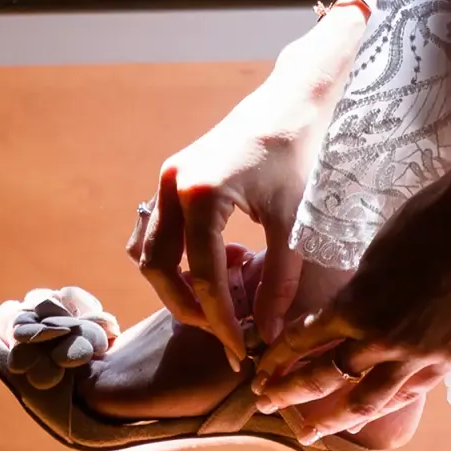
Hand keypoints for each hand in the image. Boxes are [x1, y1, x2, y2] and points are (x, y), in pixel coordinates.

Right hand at [128, 20, 360, 362]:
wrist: (295, 99)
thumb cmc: (300, 154)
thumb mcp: (295, 222)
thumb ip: (279, 281)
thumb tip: (267, 334)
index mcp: (202, 194)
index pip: (201, 276)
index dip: (220, 320)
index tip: (241, 351)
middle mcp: (173, 184)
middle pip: (160, 269)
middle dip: (190, 309)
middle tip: (226, 334)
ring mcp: (167, 179)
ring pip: (151, 253)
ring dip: (180, 286)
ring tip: (226, 300)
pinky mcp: (173, 178)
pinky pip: (157, 233)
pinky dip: (179, 259)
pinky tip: (224, 261)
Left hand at [252, 150, 450, 438]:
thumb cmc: (426, 222)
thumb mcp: (374, 256)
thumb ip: (355, 295)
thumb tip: (340, 318)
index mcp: (354, 305)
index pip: (303, 340)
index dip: (277, 357)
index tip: (260, 369)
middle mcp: (379, 339)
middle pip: (324, 378)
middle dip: (288, 394)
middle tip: (264, 405)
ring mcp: (417, 355)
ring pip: (365, 401)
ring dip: (332, 418)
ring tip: (309, 431)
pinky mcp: (448, 360)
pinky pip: (408, 393)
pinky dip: (383, 406)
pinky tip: (368, 414)